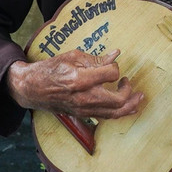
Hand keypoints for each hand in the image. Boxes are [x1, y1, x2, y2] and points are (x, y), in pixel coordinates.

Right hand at [6, 48, 143, 118]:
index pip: (110, 74)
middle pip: (117, 100)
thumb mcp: (72, 56)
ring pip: (114, 113)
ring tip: (139, 98)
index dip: (115, 68)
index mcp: (80, 79)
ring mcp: (84, 109)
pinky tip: (128, 107)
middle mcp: (84, 97)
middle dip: (129, 91)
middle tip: (129, 81)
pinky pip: (106, 117)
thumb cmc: (50, 69)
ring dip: (130, 105)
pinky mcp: (83, 115)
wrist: (32, 88)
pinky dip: (120, 112)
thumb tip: (116, 55)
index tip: (111, 65)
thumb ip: (96, 59)